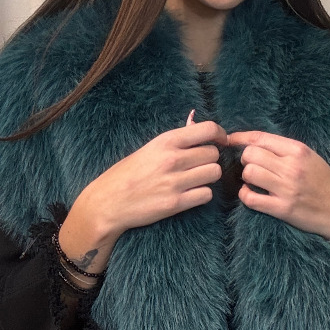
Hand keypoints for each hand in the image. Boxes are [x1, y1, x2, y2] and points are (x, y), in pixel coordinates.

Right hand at [87, 117, 227, 234]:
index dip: (220, 135)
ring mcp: (175, 182)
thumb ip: (175, 141)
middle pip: (213, 154)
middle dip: (210, 159)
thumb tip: (196, 125)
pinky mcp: (176, 203)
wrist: (108, 202)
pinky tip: (191, 194)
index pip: (208, 129)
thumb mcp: (150, 149)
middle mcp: (172, 159)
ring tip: (195, 180)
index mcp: (166, 141)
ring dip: (208, 177)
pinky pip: (206, 195)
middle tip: (199, 166)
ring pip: (214, 173)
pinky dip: (202, 195)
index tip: (221, 141)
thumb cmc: (127, 174)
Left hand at [224, 129, 329, 238]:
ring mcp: (286, 188)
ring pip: (249, 174)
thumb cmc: (323, 182)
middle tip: (254, 168)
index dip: (241, 138)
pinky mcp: (282, 208)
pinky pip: (251, 198)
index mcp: (298, 150)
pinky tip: (251, 195)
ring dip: (247, 178)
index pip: (260, 138)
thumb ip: (284, 149)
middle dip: (246, 160)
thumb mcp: (309, 157)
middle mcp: (292, 167)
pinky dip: (245, 196)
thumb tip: (253, 143)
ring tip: (256, 182)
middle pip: (250, 155)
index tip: (230, 140)